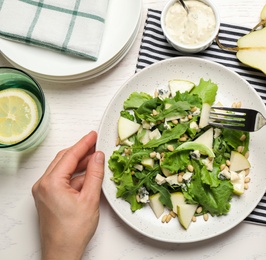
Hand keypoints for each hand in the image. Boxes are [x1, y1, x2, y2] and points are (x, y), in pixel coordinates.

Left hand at [32, 131, 104, 259]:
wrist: (62, 251)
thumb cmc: (73, 231)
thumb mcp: (90, 199)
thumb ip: (94, 174)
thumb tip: (98, 156)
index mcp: (51, 183)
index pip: (69, 156)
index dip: (84, 143)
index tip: (94, 135)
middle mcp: (43, 185)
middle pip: (64, 160)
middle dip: (81, 151)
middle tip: (96, 143)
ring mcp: (44, 191)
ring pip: (63, 169)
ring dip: (79, 164)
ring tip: (96, 159)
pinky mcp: (48, 198)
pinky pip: (62, 180)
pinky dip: (75, 176)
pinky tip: (88, 174)